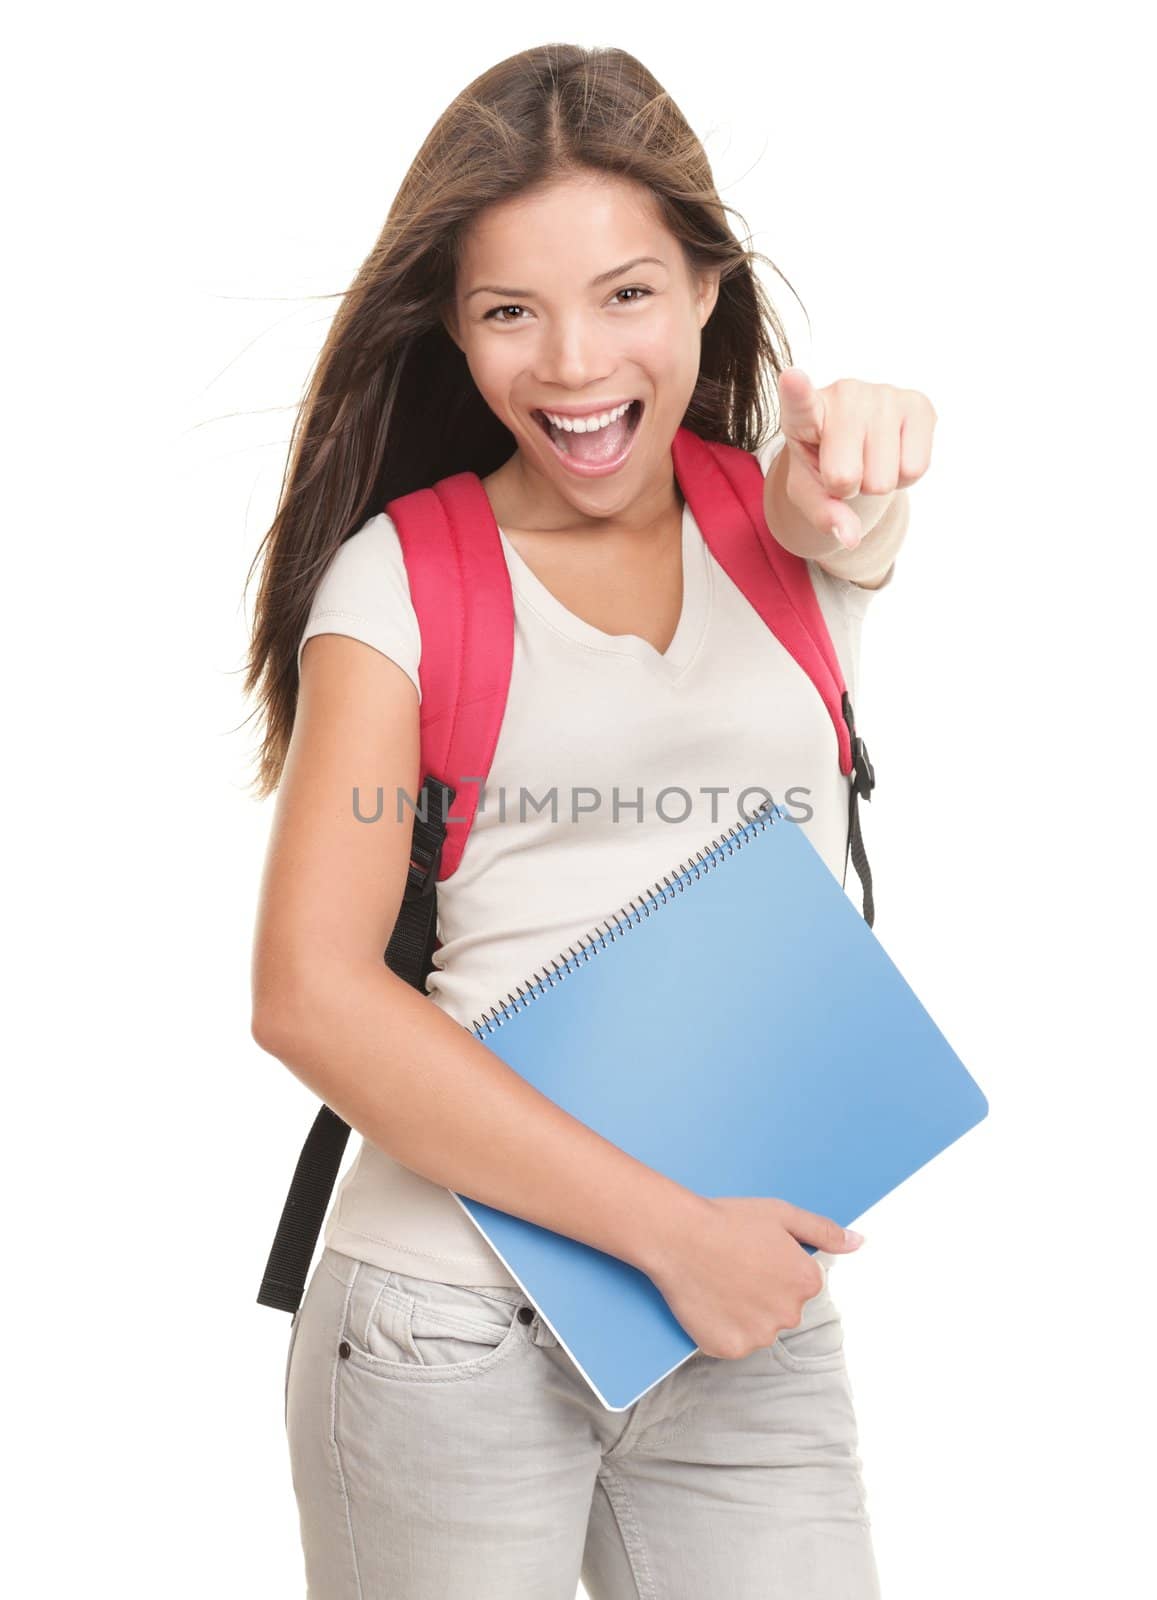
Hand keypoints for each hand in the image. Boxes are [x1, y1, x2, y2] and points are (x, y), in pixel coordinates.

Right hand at [647, 1194, 863, 1360]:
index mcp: (807, 1282)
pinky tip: (709, 1302)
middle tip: (732, 1267)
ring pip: (758, 1329)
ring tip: (718, 1282)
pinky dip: (722, 1329)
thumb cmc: (728, 1220)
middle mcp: (790, 1314)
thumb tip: (859, 1243)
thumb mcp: (782, 1214)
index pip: (800, 1285)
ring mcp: (760, 1335)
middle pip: (781, 1310)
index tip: (752, 1254)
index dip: (775, 1268)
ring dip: (743, 1313)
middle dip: (761, 1293)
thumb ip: (824, 1232)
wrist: (678, 1235)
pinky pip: (732, 1343)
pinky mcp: (730, 1349)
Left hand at [771, 368, 936, 551]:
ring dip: (878, 482)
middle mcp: (844, 393)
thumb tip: (850, 536)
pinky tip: (893, 454)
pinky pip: (915, 469)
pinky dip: (904, 477)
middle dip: (848, 488)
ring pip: (884, 478)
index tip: (792, 377)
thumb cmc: (824, 464)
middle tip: (847, 467)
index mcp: (804, 412)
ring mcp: (883, 394)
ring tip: (870, 458)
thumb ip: (821, 514)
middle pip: (846, 477)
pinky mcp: (918, 404)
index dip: (797, 392)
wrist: (858, 445)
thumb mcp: (809, 492)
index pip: (800, 402)